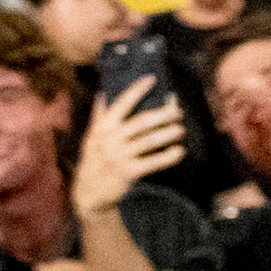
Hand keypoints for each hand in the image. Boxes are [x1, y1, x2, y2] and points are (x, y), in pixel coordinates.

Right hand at [73, 75, 186, 214]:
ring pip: (149, 141)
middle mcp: (110, 139)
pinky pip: (153, 162)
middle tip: (178, 111)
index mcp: (102, 127)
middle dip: (163, 115)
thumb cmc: (94, 160)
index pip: (122, 103)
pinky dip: (168, 157)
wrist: (89, 192)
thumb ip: (99, 116)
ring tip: (181, 130)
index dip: (137, 90)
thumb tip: (102, 93)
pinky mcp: (128, 172)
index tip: (152, 79)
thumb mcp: (91, 137)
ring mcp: (119, 156)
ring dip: (168, 134)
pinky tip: (179, 151)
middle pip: (141, 122)